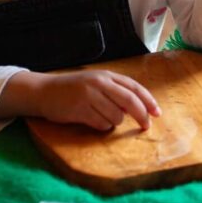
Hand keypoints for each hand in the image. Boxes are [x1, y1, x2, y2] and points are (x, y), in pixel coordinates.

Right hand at [0, 69, 160, 132]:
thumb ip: (115, 91)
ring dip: (114, 122)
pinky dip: (101, 126)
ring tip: (100, 117)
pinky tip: (91, 120)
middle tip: (146, 126)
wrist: (44, 91)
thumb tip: (138, 108)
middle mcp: (99, 83)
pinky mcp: (80, 110)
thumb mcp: (95, 82)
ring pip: (116, 116)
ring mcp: (89, 96)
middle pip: (130, 101)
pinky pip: (101, 124)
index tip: (157, 113)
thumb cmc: (73, 89)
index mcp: (106, 75)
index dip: (148, 101)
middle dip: (141, 115)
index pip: (134, 87)